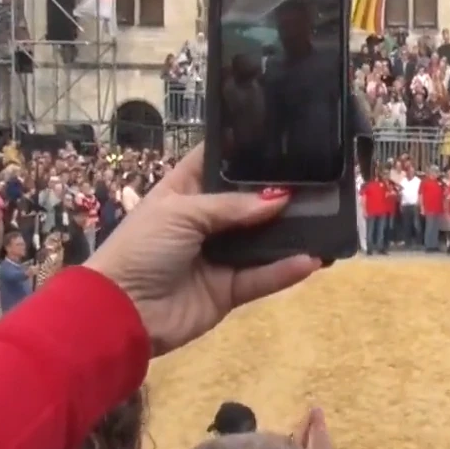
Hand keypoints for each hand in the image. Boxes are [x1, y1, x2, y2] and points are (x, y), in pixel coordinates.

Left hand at [85, 143, 319, 354]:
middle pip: (247, 203)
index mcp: (183, 192)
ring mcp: (217, 257)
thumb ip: (232, 205)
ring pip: (261, 242)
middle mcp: (203, 221)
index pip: (215, 162)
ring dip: (291, 233)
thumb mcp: (181, 213)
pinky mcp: (228, 291)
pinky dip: (285, 271)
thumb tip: (280, 198)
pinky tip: (312, 260)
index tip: (280, 136)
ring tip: (328, 218)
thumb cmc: (143, 248)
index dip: (243, 150)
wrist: (121, 312)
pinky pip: (261, 278)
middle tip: (320, 177)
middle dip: (279, 192)